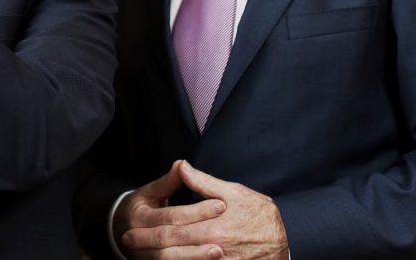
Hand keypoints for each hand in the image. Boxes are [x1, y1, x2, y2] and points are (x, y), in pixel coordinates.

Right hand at [114, 160, 226, 259]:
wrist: (120, 232)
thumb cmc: (140, 208)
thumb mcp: (150, 192)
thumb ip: (168, 181)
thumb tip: (182, 165)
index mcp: (139, 216)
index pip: (171, 215)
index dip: (195, 211)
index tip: (220, 206)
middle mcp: (137, 238)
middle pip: (169, 237)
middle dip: (196, 236)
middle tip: (224, 234)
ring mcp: (143, 255)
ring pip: (169, 258)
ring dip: (194, 255)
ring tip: (218, 252)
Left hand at [120, 161, 288, 259]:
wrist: (288, 239)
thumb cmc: (260, 213)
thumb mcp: (235, 192)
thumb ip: (204, 182)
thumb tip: (181, 165)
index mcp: (214, 224)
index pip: (174, 227)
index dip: (149, 230)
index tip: (128, 228)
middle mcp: (216, 247)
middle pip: (174, 248)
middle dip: (147, 247)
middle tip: (126, 243)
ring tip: (140, 256)